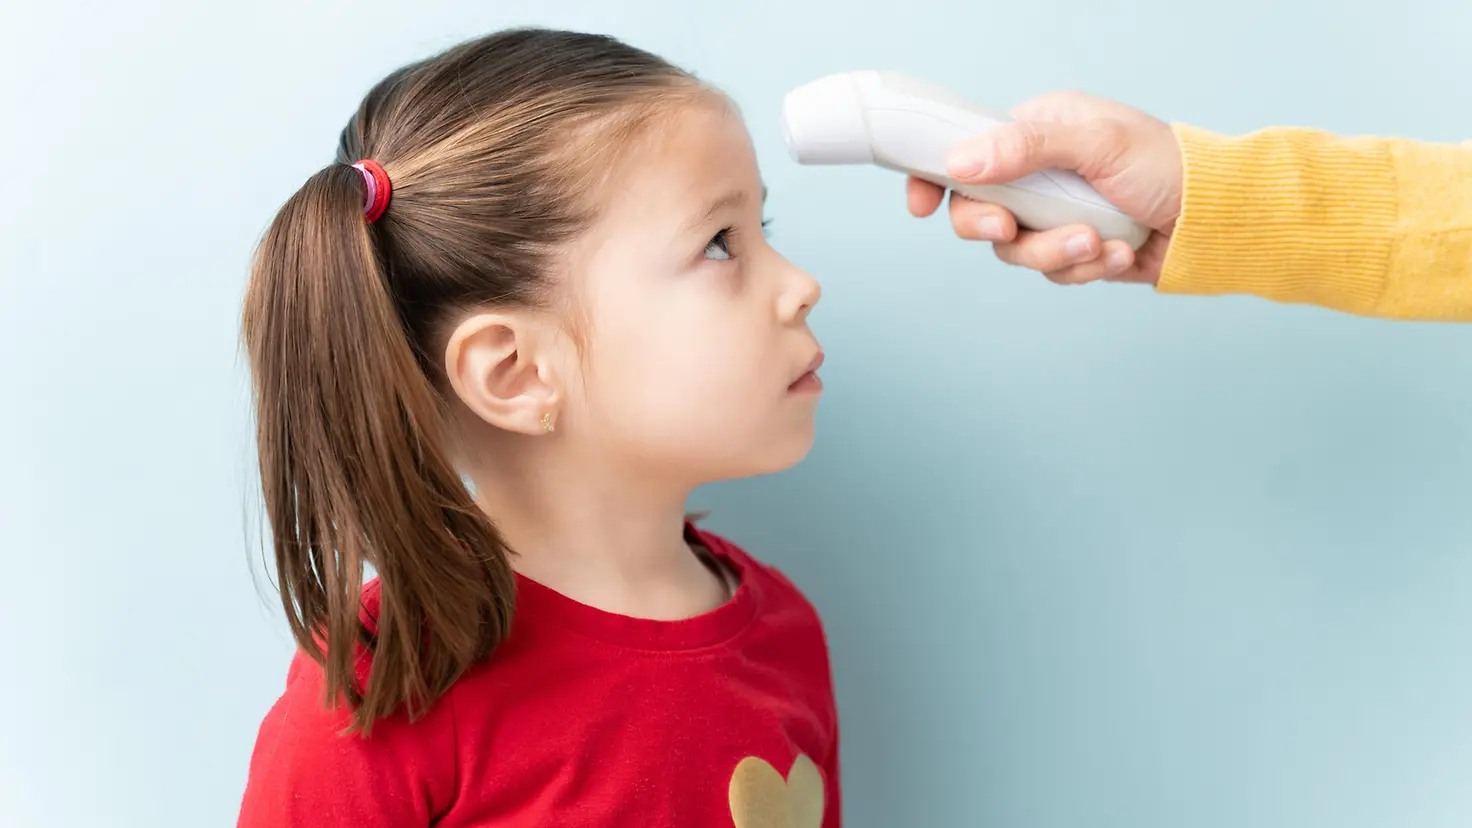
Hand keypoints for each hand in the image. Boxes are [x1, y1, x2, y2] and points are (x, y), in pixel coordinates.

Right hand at [906, 90, 1181, 285]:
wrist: (1218, 219)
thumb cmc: (1169, 165)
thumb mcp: (1097, 144)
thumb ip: (1027, 148)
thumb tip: (960, 160)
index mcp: (1038, 130)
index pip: (966, 150)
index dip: (934, 178)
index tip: (922, 207)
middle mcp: (1039, 173)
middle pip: (978, 211)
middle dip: (999, 228)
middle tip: (1013, 229)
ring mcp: (1055, 214)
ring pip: (1017, 250)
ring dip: (1057, 252)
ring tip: (1099, 242)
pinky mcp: (1075, 250)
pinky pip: (1054, 272)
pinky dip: (1087, 268)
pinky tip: (1120, 254)